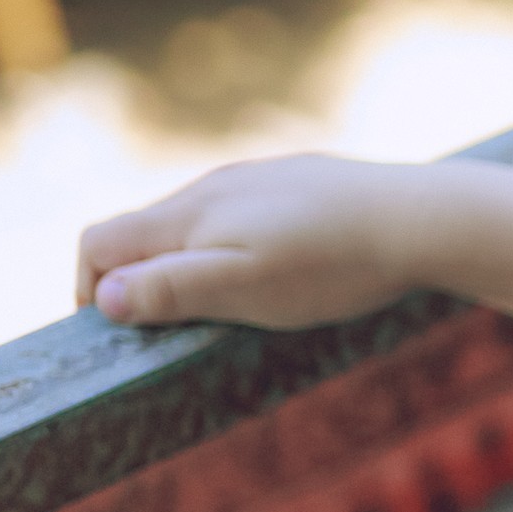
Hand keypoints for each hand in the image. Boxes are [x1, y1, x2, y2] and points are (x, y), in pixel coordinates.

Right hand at [78, 154, 457, 330]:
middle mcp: (214, 185)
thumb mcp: (243, 288)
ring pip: (198, 222)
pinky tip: (284, 270)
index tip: (118, 332)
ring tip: (230, 306)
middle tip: (173, 329)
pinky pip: (248, 214)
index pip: (100, 241)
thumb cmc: (332, 264)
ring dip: (191, 263)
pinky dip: (238, 247)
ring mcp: (260, 179)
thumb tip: (103, 298)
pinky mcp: (302, 183)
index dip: (90, 287)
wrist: (423, 218)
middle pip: (144, 231)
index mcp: (188, 214)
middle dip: (140, 278)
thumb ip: (171, 289)